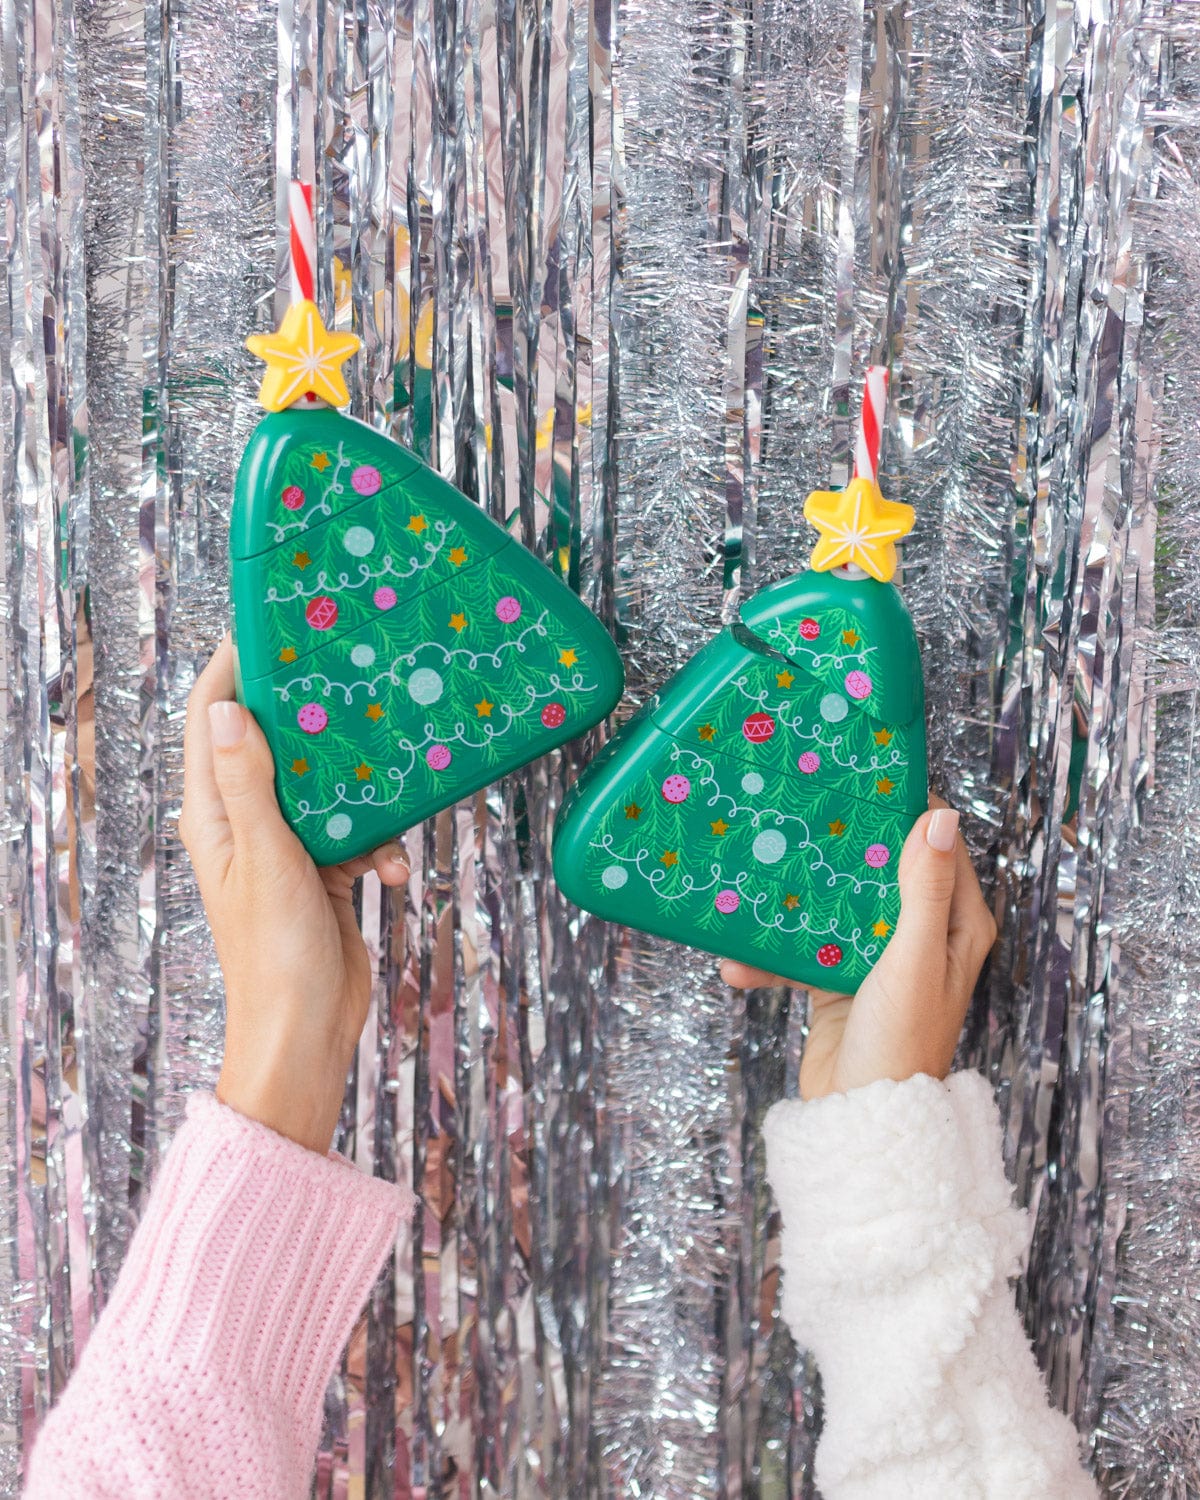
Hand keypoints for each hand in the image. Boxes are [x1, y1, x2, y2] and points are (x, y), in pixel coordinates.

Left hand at [179, 635, 410, 1152]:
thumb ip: (250, 785)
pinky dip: (382, 842)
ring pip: (327, 784)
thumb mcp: (267, 859)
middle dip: (314, 714)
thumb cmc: (274, 954)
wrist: (308, 1030)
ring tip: (390, 772)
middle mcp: (247, 821)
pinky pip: (359, 830)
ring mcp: (289, 845)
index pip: (213, 720)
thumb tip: (234, 710)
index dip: (234, 668)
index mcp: (215, 814)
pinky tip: (395, 869)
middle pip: (277, 742)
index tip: (271, 626)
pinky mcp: (327, 869)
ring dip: (361, 785)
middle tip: (352, 675)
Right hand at [721, 798, 995, 1100]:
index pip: (937, 848)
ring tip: (756, 879)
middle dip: (840, 845)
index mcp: (958, 925)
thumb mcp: (915, 959)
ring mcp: (875, 957)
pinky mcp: (836, 981)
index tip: (865, 778)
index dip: (907, 811)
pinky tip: (737, 958)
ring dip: (794, 901)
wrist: (860, 1121)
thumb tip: (940, 817)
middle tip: (801, 811)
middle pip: (879, 870)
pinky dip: (770, 954)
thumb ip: (923, 891)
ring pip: (834, 906)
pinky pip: (801, 951)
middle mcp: (921, 935)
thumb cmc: (902, 1042)